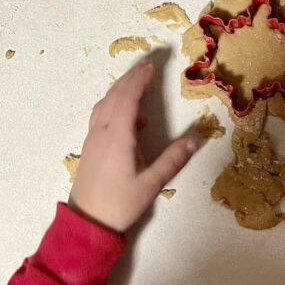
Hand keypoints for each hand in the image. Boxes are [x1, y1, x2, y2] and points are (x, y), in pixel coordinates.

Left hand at [69, 61, 200, 232]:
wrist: (87, 220)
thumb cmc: (119, 204)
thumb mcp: (151, 184)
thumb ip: (173, 160)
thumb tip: (197, 140)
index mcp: (117, 136)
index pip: (128, 99)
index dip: (139, 80)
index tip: (151, 66)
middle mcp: (102, 131)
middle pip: (115, 96)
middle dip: (130, 78)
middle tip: (147, 64)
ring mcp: (93, 138)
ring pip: (105, 104)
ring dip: (120, 89)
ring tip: (138, 82)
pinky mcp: (90, 146)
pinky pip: (101, 116)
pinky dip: (114, 106)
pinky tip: (132, 119)